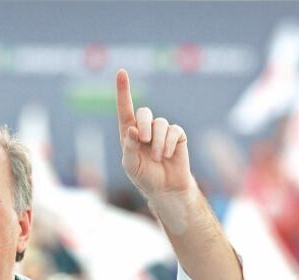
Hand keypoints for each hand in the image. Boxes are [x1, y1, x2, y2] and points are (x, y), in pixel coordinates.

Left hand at [115, 69, 191, 200]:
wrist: (166, 188)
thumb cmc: (145, 177)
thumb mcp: (131, 165)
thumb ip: (130, 147)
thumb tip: (133, 129)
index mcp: (129, 132)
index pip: (125, 108)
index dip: (123, 90)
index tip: (121, 72)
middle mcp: (145, 128)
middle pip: (144, 112)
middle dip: (144, 125)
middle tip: (144, 140)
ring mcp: (162, 131)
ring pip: (160, 124)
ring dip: (158, 142)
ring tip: (158, 158)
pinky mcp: (177, 136)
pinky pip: (174, 131)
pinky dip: (169, 143)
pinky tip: (168, 154)